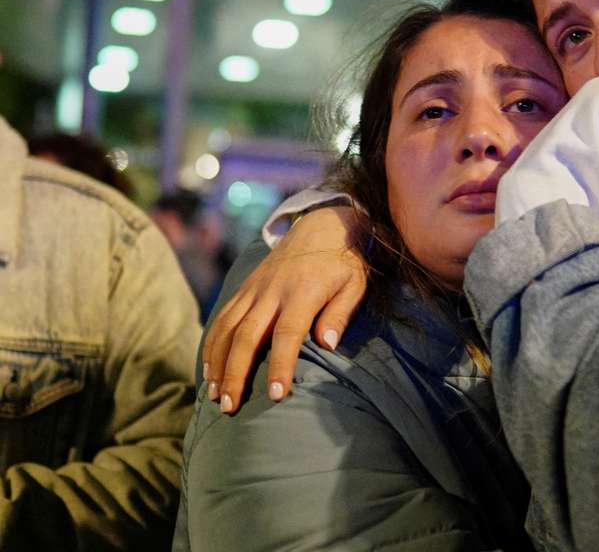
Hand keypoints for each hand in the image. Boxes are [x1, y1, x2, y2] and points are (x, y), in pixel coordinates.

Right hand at [203, 205, 367, 413]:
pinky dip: (213, 344)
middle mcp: (272, 291)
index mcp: (303, 292)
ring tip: (215, 395)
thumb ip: (340, 313)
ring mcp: (255, 288)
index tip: (275, 395)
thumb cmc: (344, 261)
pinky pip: (222, 317)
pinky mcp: (245, 288)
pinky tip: (210, 370)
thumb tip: (329, 345)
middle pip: (246, 336)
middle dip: (235, 373)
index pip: (287, 334)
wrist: (322, 224)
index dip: (280, 365)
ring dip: (218, 363)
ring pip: (227, 328)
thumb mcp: (355, 284)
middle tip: (230, 407)